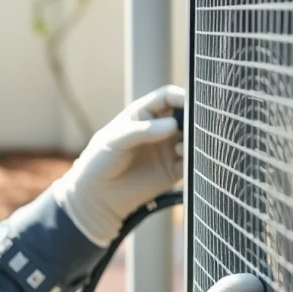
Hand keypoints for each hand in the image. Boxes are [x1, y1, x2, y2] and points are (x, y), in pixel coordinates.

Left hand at [53, 84, 184, 246]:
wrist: (97, 195)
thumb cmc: (100, 160)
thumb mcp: (116, 139)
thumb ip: (143, 130)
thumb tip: (174, 125)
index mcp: (144, 114)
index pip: (168, 97)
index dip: (181, 96)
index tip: (190, 103)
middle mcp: (160, 129)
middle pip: (185, 116)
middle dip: (193, 119)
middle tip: (194, 126)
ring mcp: (168, 150)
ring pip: (192, 139)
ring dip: (194, 141)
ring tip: (181, 148)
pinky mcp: (174, 172)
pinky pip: (191, 163)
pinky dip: (195, 161)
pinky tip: (183, 161)